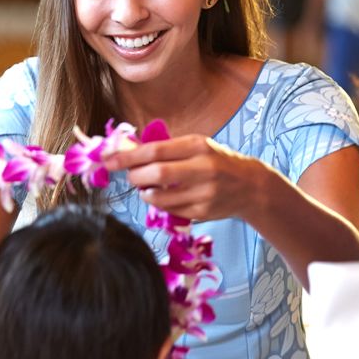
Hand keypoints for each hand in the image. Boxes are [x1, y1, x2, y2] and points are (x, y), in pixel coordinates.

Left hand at [106, 135, 270, 222]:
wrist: (251, 186)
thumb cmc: (216, 160)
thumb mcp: (196, 146)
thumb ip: (166, 149)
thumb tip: (127, 150)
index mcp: (198, 146)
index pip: (155, 150)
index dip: (128, 156)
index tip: (108, 159)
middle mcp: (203, 168)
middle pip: (156, 174)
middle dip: (134, 176)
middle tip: (129, 176)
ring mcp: (204, 193)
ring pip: (160, 196)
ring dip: (144, 193)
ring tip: (146, 187)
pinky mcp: (203, 213)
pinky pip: (170, 210)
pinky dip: (159, 204)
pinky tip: (163, 196)